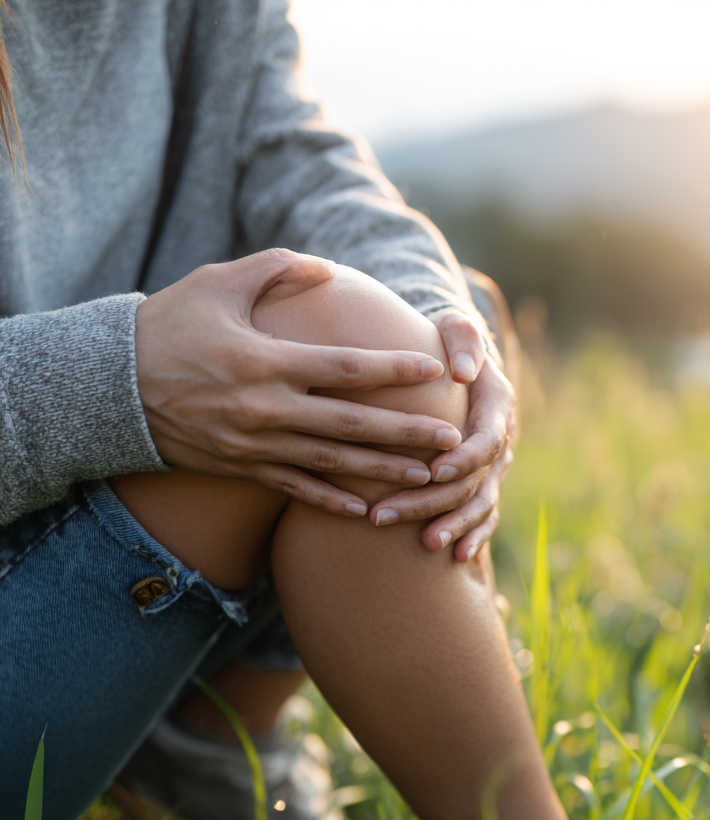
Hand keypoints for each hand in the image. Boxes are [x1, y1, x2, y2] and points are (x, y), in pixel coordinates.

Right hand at [135, 249, 463, 516]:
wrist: (108, 387)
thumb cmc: (168, 326)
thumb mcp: (218, 283)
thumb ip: (278, 269)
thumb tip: (330, 269)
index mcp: (266, 360)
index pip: (345, 368)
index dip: (392, 370)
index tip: (432, 370)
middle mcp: (266, 409)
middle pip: (351, 424)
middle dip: (406, 433)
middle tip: (453, 439)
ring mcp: (254, 444)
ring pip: (332, 463)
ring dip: (382, 471)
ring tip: (427, 477)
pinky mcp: (241, 467)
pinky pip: (294, 489)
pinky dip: (330, 502)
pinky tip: (364, 512)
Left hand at [368, 312, 517, 561]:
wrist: (454, 357)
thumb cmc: (445, 339)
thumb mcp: (455, 326)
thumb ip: (463, 340)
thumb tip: (463, 371)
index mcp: (496, 404)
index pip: (486, 439)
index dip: (464, 458)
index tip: (435, 470)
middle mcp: (499, 438)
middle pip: (474, 479)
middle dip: (435, 500)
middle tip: (388, 515)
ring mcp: (492, 465)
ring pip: (479, 503)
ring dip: (453, 525)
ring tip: (425, 544)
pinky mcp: (479, 480)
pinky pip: (482, 514)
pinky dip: (472, 535)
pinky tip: (455, 557)